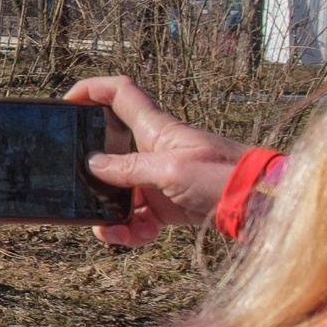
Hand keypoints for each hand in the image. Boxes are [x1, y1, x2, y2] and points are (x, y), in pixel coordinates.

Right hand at [66, 76, 249, 246]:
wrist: (259, 204)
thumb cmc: (223, 175)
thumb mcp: (171, 170)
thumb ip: (129, 168)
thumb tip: (92, 165)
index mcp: (156, 128)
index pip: (120, 93)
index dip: (92, 89)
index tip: (68, 103)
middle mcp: (153, 150)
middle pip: (110, 149)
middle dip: (89, 167)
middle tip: (72, 182)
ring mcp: (159, 178)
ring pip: (119, 190)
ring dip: (107, 210)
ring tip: (105, 227)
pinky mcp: (167, 205)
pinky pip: (137, 218)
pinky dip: (131, 230)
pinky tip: (131, 237)